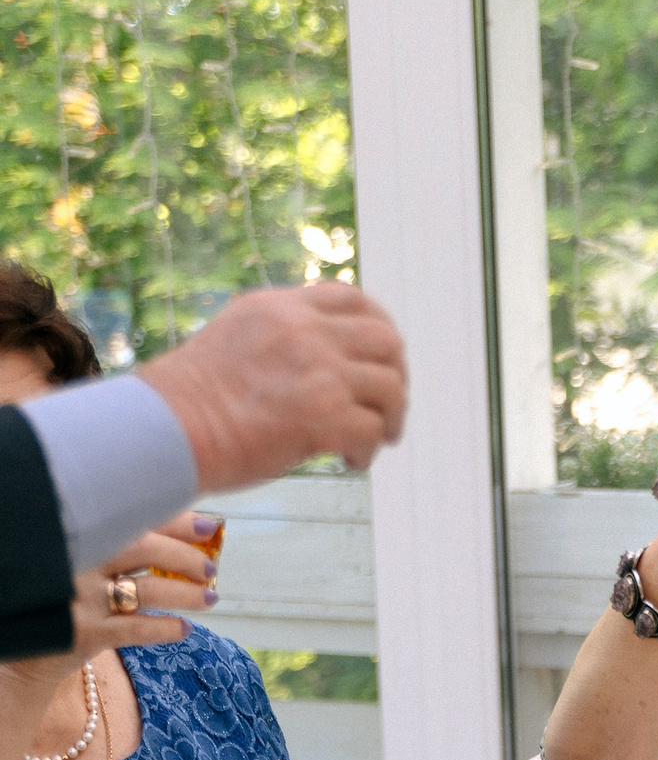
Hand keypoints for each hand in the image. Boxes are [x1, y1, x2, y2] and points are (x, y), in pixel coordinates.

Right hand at [0, 520, 213, 695]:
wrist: (19, 653)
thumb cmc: (59, 601)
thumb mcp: (76, 565)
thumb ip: (110, 548)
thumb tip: (178, 537)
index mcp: (75, 538)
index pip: (131, 520)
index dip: (173, 522)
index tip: (205, 526)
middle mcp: (76, 563)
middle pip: (144, 548)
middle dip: (185, 557)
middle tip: (209, 568)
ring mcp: (79, 599)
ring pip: (149, 590)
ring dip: (187, 594)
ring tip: (210, 597)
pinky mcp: (84, 633)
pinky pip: (138, 629)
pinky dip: (166, 628)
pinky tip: (185, 628)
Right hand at [137, 284, 407, 488]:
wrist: (159, 431)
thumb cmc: (188, 401)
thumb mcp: (236, 340)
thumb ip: (282, 339)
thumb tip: (328, 358)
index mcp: (279, 308)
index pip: (353, 299)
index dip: (380, 328)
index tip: (383, 358)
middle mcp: (303, 331)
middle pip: (386, 340)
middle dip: (397, 376)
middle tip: (388, 408)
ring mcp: (317, 371)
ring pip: (390, 388)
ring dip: (389, 418)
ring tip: (373, 439)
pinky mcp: (324, 415)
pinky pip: (374, 431)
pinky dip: (368, 451)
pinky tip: (350, 461)